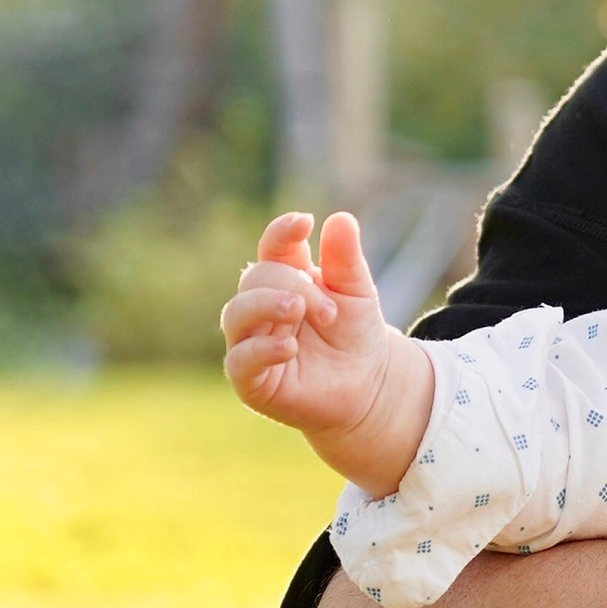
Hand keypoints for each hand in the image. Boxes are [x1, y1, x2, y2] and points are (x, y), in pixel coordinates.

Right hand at [221, 210, 432, 490]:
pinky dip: (261, 350)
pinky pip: (240, 360)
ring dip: (266, 305)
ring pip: (236, 313)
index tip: (304, 224)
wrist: (370, 389)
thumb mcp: (358, 294)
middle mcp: (261, 307)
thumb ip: (346, 260)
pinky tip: (289, 347)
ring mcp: (251, 342)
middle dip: (294, 287)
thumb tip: (341, 219)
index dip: (282, 232)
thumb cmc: (356, 337)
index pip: (272, 247)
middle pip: (257, 277)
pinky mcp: (251, 380)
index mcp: (285, 279)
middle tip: (330, 312)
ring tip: (298, 311)